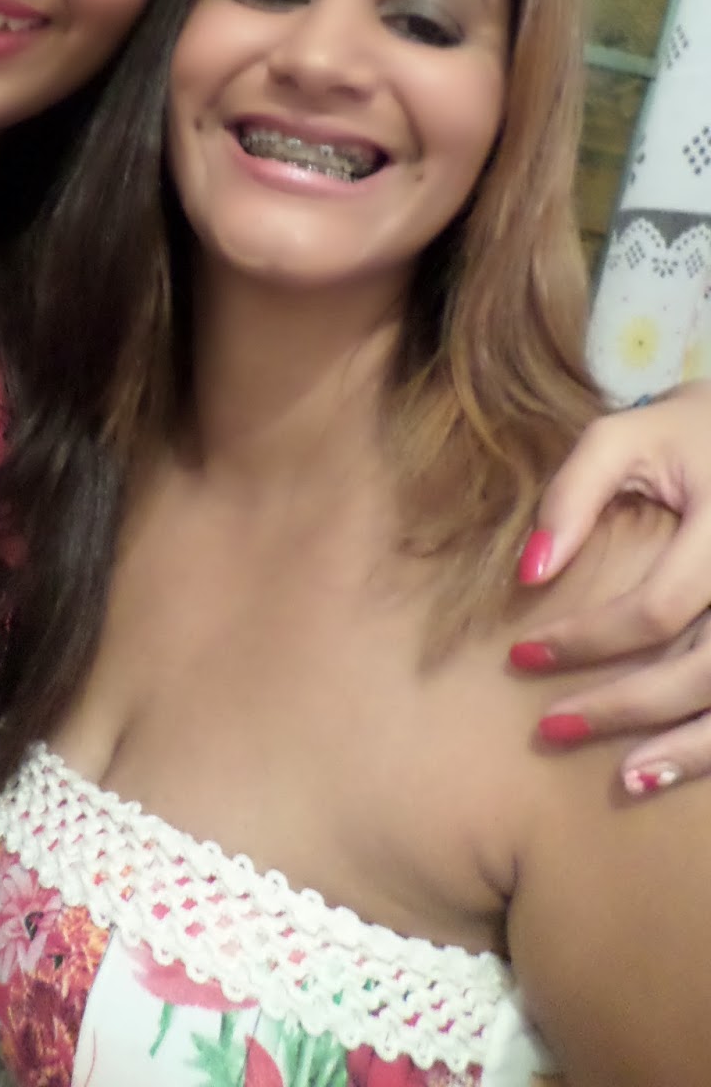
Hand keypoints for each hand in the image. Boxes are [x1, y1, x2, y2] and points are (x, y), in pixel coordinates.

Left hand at [508, 381, 710, 794]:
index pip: (656, 609)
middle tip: (550, 729)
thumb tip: (529, 574)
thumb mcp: (626, 436)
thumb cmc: (691, 432)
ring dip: (689, 750)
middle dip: (625, 709)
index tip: (520, 654)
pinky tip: (678, 765)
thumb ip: (572, 494)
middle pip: (705, 671)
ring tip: (626, 780)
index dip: (585, 640)